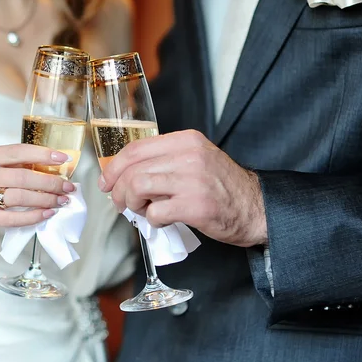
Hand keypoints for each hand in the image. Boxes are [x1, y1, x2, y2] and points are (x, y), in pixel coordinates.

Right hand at [0, 144, 75, 234]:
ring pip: (21, 197)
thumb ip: (14, 165)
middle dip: (51, 182)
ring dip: (46, 200)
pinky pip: (13, 218)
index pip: (19, 151)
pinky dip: (33, 217)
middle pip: (24, 177)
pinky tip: (47, 214)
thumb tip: (52, 167)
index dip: (44, 154)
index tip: (64, 159)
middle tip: (68, 186)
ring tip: (62, 200)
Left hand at [99, 130, 267, 247]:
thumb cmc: (221, 187)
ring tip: (140, 211)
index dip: (114, 167)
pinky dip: (151, 220)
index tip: (106, 181)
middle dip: (117, 190)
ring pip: (138, 187)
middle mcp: (189, 155)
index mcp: (186, 140)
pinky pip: (155, 212)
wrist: (255, 208)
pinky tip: (161, 221)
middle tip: (119, 203)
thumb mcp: (195, 159)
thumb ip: (164, 160)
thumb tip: (124, 173)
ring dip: (131, 204)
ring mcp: (192, 180)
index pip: (136, 148)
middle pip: (133, 169)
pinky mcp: (195, 206)